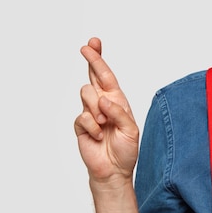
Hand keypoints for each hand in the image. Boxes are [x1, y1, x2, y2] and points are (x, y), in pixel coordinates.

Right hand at [74, 37, 138, 184]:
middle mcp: (103, 103)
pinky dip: (93, 127)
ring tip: (105, 125)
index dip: (99, 59)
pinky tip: (98, 136)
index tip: (93, 43)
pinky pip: (82, 117)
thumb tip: (104, 99)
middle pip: (93, 76)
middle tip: (86, 47)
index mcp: (117, 100)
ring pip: (87, 94)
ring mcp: (90, 113)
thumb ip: (119, 113)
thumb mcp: (131, 129)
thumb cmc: (126, 149)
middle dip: (91, 60)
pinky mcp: (80, 125)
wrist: (113, 170)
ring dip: (98, 109)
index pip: (107, 76)